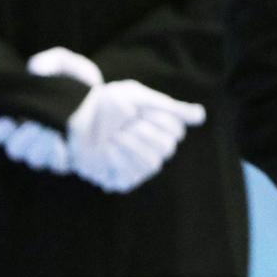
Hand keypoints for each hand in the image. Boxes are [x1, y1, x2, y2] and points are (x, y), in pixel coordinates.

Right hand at [0, 49, 108, 173]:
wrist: (111, 100)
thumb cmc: (81, 83)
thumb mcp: (68, 65)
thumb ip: (51, 61)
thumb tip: (35, 69)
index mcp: (25, 116)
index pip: (0, 132)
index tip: (6, 121)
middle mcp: (34, 138)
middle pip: (16, 148)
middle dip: (23, 139)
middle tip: (35, 126)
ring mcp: (51, 151)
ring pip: (34, 158)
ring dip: (40, 147)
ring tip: (51, 133)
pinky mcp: (70, 160)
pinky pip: (57, 165)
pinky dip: (57, 155)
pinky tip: (63, 143)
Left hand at [66, 80, 206, 193]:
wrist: (75, 113)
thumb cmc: (108, 103)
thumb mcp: (140, 98)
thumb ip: (172, 108)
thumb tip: (201, 116)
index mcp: (159, 129)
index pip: (174, 133)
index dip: (159, 122)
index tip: (141, 112)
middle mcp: (150, 150)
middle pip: (164, 149)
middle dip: (144, 134)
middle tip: (126, 125)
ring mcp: (135, 166)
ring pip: (151, 164)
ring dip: (131, 147)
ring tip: (114, 136)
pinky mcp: (117, 178)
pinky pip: (128, 179)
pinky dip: (117, 161)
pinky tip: (107, 149)